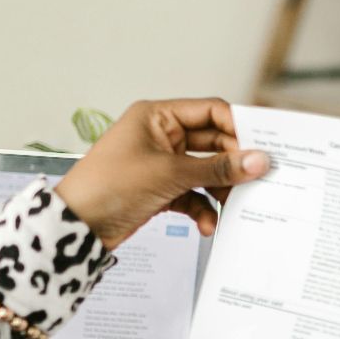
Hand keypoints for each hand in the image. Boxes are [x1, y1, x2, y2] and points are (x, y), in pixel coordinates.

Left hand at [53, 98, 268, 249]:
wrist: (76, 226)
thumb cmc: (109, 186)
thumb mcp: (170, 174)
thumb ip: (218, 169)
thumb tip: (258, 160)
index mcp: (158, 117)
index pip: (211, 112)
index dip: (238, 129)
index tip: (262, 148)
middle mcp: (161, 136)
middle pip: (212, 144)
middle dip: (232, 166)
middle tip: (256, 181)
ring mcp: (161, 164)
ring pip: (205, 172)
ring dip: (220, 191)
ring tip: (233, 207)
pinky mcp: (161, 189)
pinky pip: (193, 195)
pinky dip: (203, 209)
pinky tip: (207, 225)